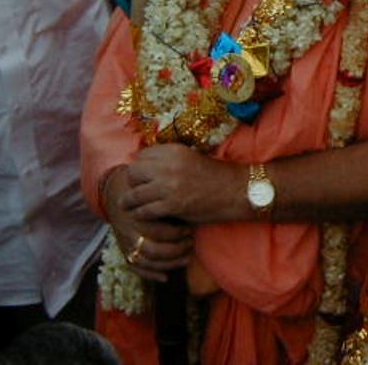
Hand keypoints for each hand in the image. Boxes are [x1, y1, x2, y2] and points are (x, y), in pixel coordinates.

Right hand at [103, 166, 192, 282]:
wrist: (118, 194)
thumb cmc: (145, 189)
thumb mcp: (154, 189)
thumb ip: (169, 197)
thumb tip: (195, 205)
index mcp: (137, 215)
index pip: (159, 231)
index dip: (177, 234)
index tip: (191, 229)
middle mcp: (130, 231)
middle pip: (153, 250)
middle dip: (175, 250)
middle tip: (191, 243)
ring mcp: (125, 242)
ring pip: (145, 261)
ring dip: (168, 264)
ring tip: (187, 258)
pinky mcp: (124, 250)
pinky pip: (134, 268)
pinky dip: (150, 275)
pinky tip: (165, 278)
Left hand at [121, 144, 244, 223]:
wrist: (235, 190)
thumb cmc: (214, 175)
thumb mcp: (189, 158)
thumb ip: (168, 161)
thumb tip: (142, 167)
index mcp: (173, 150)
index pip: (142, 155)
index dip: (141, 167)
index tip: (143, 176)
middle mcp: (168, 165)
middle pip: (133, 173)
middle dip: (133, 183)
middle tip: (137, 191)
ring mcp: (169, 185)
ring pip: (134, 194)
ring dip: (131, 202)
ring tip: (131, 206)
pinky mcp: (172, 205)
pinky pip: (144, 211)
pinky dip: (142, 215)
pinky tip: (146, 216)